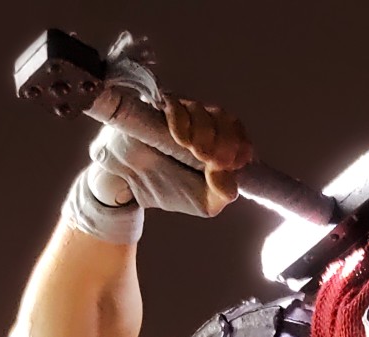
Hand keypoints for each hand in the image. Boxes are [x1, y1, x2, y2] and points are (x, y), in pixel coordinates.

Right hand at [88, 96, 252, 216]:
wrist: (129, 185)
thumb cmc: (168, 189)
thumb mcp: (203, 202)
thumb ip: (223, 194)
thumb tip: (229, 179)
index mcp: (218, 143)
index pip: (238, 132)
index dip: (240, 144)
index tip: (232, 163)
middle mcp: (202, 123)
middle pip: (224, 117)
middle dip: (223, 140)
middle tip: (210, 160)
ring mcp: (180, 113)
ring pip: (202, 109)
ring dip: (203, 131)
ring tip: (193, 150)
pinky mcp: (157, 107)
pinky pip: (175, 103)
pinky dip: (181, 119)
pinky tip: (179, 137)